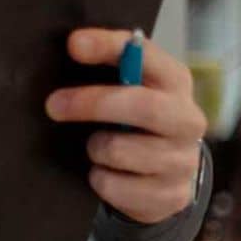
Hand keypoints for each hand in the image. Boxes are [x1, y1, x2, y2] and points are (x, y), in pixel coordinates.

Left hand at [45, 28, 206, 223]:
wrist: (165, 177)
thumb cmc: (137, 122)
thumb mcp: (130, 90)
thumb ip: (113, 68)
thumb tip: (74, 46)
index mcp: (175, 82)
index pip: (147, 56)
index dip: (109, 47)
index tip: (74, 44)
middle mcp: (187, 119)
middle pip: (143, 106)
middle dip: (92, 104)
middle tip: (54, 105)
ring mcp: (183, 161)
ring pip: (119, 150)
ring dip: (95, 148)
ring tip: (97, 147)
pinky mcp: (171, 196)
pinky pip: (114, 186)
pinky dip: (100, 179)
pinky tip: (109, 173)